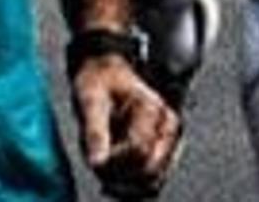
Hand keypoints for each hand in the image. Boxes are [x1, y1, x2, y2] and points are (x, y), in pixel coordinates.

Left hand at [73, 51, 181, 197]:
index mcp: (151, 110)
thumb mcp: (90, 100)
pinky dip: (133, 186)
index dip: (114, 162)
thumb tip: (97, 162)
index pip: (139, 152)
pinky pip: (153, 181)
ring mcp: (168, 140)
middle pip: (150, 172)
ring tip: (105, 172)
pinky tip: (114, 180)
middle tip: (98, 168)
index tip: (95, 159)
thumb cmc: (99, 81)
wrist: (107, 72)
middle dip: (120, 178)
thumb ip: (94, 132)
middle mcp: (167, 126)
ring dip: (126, 186)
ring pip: (153, 182)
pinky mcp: (163, 151)